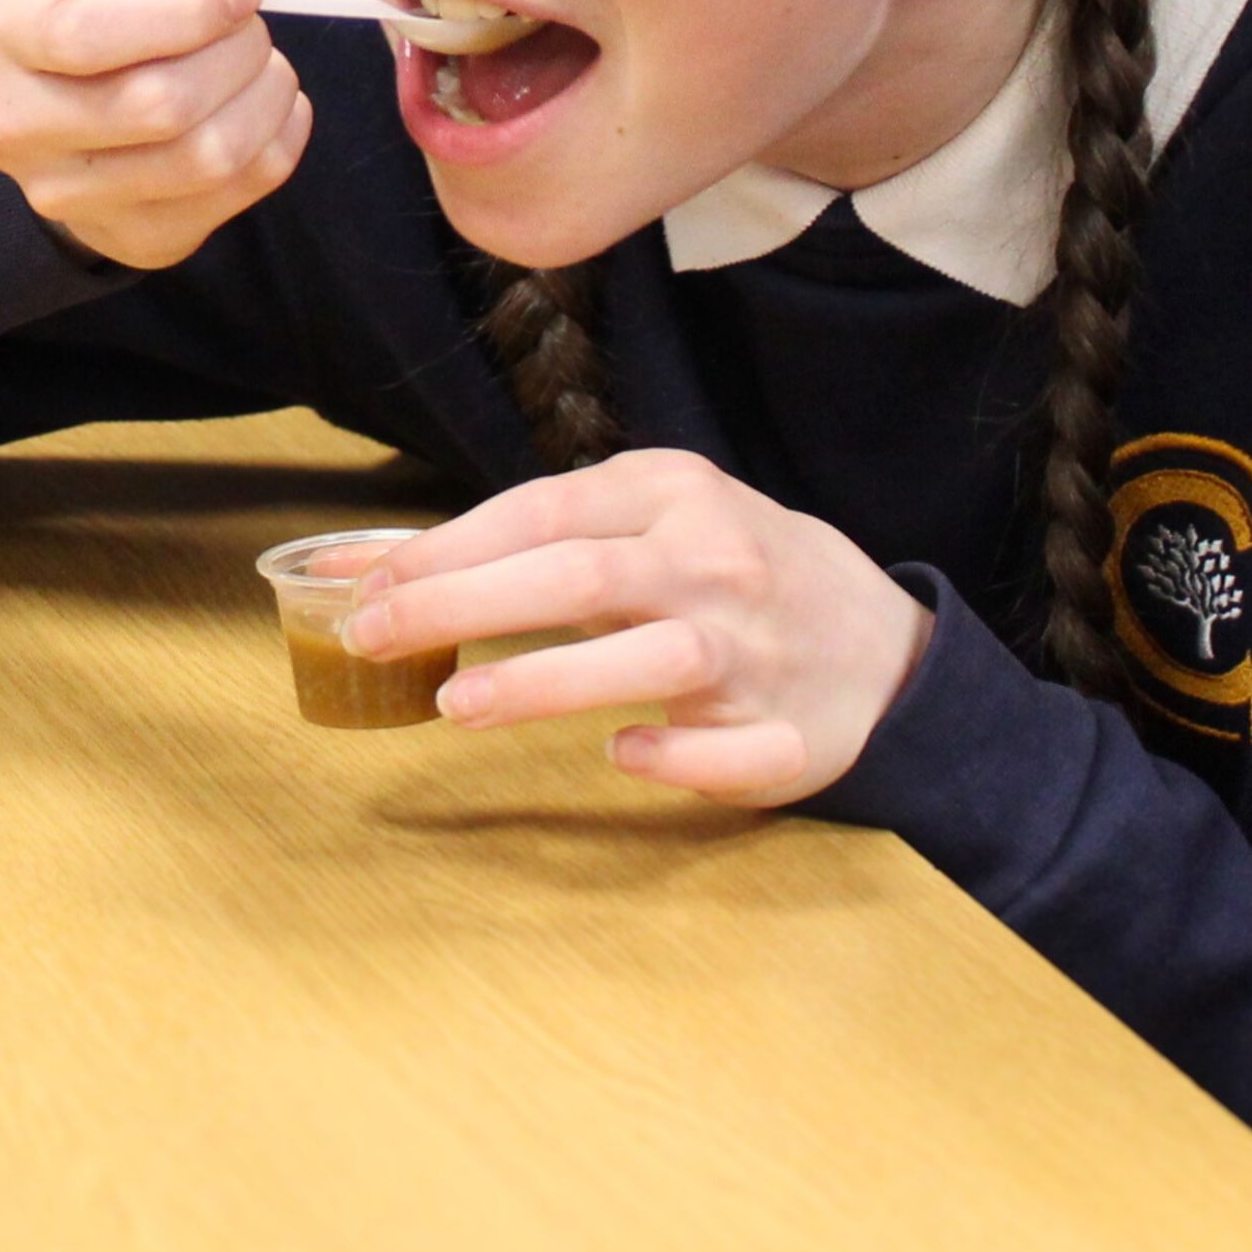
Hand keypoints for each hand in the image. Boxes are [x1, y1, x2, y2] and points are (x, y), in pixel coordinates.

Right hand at [0, 0, 312, 269]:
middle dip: (237, 52)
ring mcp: (68, 198)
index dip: (187, 12)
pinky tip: (269, 108)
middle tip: (251, 26)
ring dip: (265, 98)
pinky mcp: (132, 240)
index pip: (87, 35)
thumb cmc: (106, 5)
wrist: (75, 104)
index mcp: (3, 31)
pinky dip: (278, 142)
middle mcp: (13, 126)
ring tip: (264, 65)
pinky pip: (235, 196)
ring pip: (204, 158)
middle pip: (157, 105)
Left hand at [345, 450, 937, 806]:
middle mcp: (716, 563)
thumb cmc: (732, 574)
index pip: (543, 512)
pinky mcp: (791, 735)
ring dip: (548, 682)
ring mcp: (757, 650)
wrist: (884, 645)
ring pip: (653, 660)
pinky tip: (617, 754)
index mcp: (675, 496)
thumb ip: (542, 541)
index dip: (448, 549)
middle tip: (372, 636)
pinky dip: (674, 756)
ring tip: (456, 706)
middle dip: (465, 603)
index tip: (367, 585)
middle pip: (580, 576)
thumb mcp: (656, 521)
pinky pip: (728, 751)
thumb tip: (385, 572)